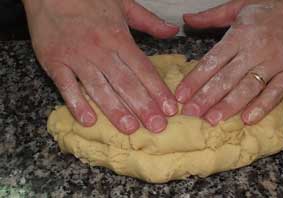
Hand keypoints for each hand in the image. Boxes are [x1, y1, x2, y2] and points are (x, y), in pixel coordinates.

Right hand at [23, 0, 178, 133]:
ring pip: (100, 88)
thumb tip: (173, 31)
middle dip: (143, 107)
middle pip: (126, 83)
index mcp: (119, 38)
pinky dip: (76, 104)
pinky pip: (67, 86)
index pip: (143, 69)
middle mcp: (101, 50)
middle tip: (156, 127)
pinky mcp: (55, 63)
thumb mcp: (124, 4)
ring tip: (130, 129)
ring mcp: (77, 58)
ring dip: (116, 110)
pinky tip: (88, 121)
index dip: (157, 90)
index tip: (169, 109)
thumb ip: (149, 21)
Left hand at [176, 0, 282, 124]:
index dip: (194, 80)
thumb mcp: (239, 5)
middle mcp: (255, 49)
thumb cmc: (272, 4)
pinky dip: (263, 106)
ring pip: (248, 87)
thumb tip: (186, 20)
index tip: (181, 96)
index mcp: (239, 34)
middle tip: (190, 114)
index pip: (211, 61)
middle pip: (226, 78)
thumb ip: (211, 16)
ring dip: (229, 105)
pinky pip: (277, 92)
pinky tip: (248, 119)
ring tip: (212, 120)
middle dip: (206, 98)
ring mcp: (275, 61)